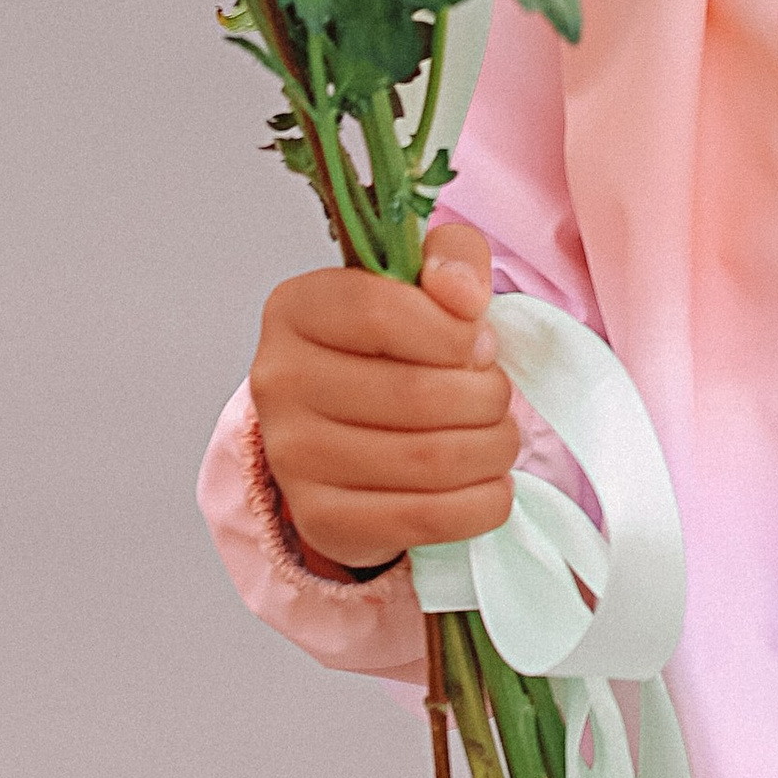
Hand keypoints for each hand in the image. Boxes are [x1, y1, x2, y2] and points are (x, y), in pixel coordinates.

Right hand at [249, 224, 519, 575]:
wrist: (353, 425)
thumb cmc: (396, 342)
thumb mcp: (424, 278)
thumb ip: (454, 256)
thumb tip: (464, 297)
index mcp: (295, 309)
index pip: (379, 311)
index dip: (452, 331)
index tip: (483, 344)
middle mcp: (279, 382)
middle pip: (414, 394)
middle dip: (486, 397)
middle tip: (498, 395)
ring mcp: (293, 459)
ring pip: (427, 459)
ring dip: (492, 449)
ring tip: (499, 435)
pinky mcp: (322, 521)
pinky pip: (423, 519)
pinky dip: (480, 503)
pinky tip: (490, 483)